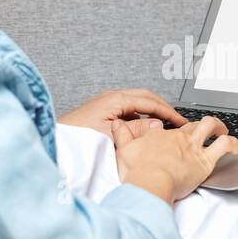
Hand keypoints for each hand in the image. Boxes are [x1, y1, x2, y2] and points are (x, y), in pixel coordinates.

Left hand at [58, 88, 187, 137]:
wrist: (56, 140)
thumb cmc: (78, 138)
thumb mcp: (112, 136)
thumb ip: (136, 129)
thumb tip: (157, 125)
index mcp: (116, 100)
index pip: (150, 102)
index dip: (169, 112)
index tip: (181, 121)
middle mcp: (112, 97)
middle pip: (146, 97)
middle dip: (163, 108)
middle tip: (177, 120)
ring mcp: (107, 103)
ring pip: (137, 103)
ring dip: (151, 112)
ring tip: (163, 125)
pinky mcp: (102, 111)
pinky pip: (128, 110)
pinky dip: (140, 116)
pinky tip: (143, 129)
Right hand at [111, 115, 237, 203]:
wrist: (150, 184)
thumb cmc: (137, 172)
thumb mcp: (123, 149)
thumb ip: (122, 134)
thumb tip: (117, 123)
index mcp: (160, 135)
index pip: (170, 129)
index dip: (174, 132)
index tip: (175, 139)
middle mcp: (178, 138)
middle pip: (193, 124)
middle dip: (200, 125)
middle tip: (204, 130)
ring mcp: (193, 147)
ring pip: (211, 126)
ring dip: (219, 127)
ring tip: (223, 131)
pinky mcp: (205, 161)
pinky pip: (224, 146)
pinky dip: (232, 143)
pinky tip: (235, 147)